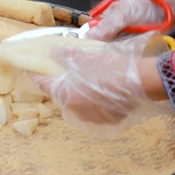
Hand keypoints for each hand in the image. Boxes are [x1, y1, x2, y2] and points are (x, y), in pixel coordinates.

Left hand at [31, 34, 172, 137]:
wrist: (143, 81)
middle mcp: (76, 111)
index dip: (36, 75)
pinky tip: (99, 89)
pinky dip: (91, 101)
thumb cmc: (112, 66)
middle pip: (60, 95)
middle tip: (62, 70)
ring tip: (84, 79)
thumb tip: (52, 52)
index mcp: (67, 94)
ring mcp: (92, 118)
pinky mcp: (107, 121)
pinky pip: (92, 110)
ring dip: (76, 93)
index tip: (31, 68)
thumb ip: (65, 55)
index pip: (43, 85)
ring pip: (76, 104)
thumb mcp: (86, 55)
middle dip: (59, 83)